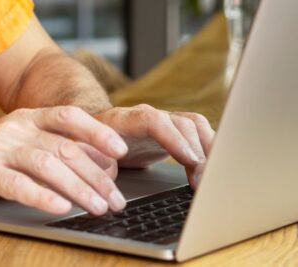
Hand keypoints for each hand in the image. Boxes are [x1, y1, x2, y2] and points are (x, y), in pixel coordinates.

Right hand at [0, 106, 129, 216]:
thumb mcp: (21, 144)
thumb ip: (54, 147)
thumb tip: (102, 164)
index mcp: (27, 117)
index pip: (69, 116)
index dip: (97, 132)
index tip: (121, 150)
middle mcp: (14, 128)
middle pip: (65, 148)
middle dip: (96, 176)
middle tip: (116, 198)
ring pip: (47, 166)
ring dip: (78, 189)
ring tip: (97, 207)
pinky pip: (18, 185)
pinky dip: (43, 197)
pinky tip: (61, 208)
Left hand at [95, 106, 214, 186]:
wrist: (94, 132)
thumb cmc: (87, 144)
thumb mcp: (83, 152)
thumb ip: (92, 160)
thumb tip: (104, 172)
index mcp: (123, 119)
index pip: (153, 120)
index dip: (173, 138)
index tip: (188, 159)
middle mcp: (147, 116)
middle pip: (180, 123)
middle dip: (196, 151)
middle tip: (202, 181)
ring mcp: (163, 121)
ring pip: (194, 125)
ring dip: (208, 150)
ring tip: (210, 178)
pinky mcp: (174, 131)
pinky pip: (199, 132)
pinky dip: (210, 148)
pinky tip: (214, 169)